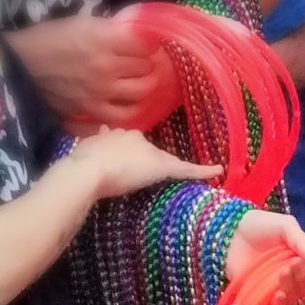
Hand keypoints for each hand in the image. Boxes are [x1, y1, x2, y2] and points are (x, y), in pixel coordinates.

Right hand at [5, 15, 170, 127]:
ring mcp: (98, 98)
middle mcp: (106, 72)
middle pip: (145, 74)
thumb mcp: (80, 23)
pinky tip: (124, 110)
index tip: (144, 48)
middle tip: (143, 68)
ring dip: (143, 94)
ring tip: (139, 89)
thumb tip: (136, 39)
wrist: (15, 65)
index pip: (144, 48)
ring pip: (138, 101)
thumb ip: (110, 32)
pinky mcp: (87, 117)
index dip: (148, 47)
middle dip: (148, 69)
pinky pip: (117, 123)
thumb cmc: (46, 39)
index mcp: (104, 43)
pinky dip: (124, 118)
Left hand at [66, 127, 220, 199]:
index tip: (163, 169)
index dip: (160, 161)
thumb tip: (218, 168)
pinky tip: (98, 150)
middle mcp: (122, 133)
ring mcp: (102, 139)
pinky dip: (99, 147)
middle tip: (142, 169)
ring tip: (120, 162)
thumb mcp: (162, 169)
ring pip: (115, 141)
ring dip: (119, 149)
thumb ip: (189, 170)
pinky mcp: (86, 147)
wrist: (89, 172)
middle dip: (138, 152)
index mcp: (140, 137)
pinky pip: (95, 145)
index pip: (155, 150)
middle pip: (135, 144)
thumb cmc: (127, 171)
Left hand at [226, 211, 304, 301]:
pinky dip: (280, 304)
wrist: (231, 230)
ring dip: (292, 287)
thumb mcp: (286, 226)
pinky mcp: (261, 295)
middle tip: (296, 264)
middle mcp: (293, 276)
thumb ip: (302, 241)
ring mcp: (277, 287)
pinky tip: (279, 295)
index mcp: (303, 260)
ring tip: (284, 271)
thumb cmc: (260, 225)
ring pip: (294, 297)